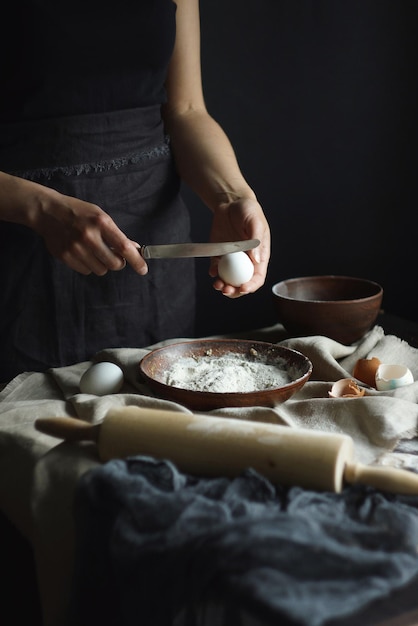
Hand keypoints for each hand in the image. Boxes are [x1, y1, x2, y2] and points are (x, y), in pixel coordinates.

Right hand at [26, 184, 147, 275]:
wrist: (48, 211)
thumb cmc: (78, 212)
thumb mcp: (100, 216)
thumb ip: (116, 234)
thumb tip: (134, 248)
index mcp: (101, 223)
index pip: (124, 247)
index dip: (136, 261)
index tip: (143, 269)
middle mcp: (88, 236)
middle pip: (114, 264)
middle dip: (118, 263)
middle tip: (115, 256)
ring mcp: (76, 248)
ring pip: (100, 270)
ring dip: (102, 264)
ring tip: (95, 251)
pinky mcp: (66, 256)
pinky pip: (86, 271)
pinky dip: (89, 265)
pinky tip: (83, 253)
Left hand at [209, 197, 269, 297]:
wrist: (230, 202)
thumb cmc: (248, 210)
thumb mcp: (255, 221)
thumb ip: (256, 240)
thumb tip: (257, 260)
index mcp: (259, 255)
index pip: (258, 277)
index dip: (252, 285)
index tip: (243, 288)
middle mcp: (246, 261)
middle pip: (242, 282)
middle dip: (235, 291)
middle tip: (226, 290)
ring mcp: (232, 259)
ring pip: (228, 279)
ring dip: (223, 285)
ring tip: (217, 284)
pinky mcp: (220, 255)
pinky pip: (217, 268)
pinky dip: (214, 273)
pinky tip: (212, 272)